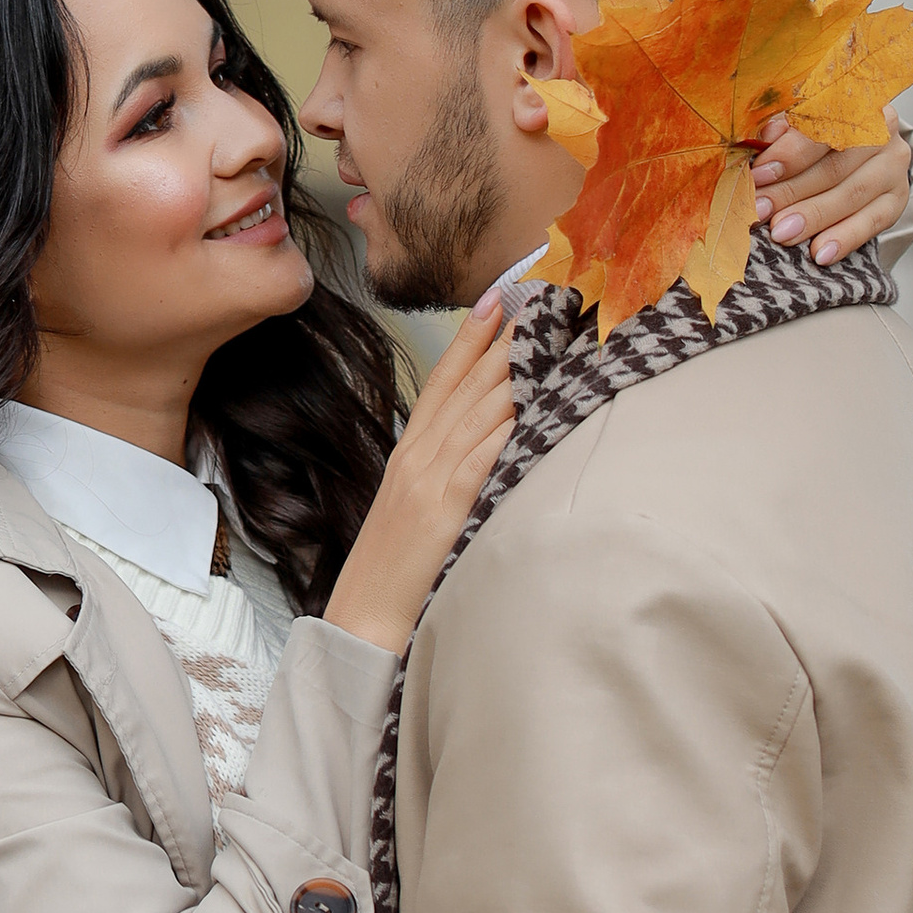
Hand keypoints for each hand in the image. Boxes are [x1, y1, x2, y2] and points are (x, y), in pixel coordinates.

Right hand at [325, 294, 515, 654]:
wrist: (362, 617)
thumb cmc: (396, 568)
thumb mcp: (417, 505)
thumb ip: (446, 468)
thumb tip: (488, 440)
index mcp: (410, 451)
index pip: (443, 378)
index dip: (472, 335)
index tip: (500, 296)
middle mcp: (418, 456)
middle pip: (468, 383)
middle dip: (506, 336)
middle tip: (542, 295)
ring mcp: (428, 479)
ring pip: (479, 410)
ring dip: (516, 368)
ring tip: (550, 331)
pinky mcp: (444, 509)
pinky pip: (480, 457)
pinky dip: (507, 426)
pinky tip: (532, 399)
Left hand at [751, 117, 912, 265]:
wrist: (856, 152)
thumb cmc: (816, 134)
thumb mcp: (799, 122)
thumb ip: (783, 128)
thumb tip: (762, 138)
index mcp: (855, 101)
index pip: (824, 125)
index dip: (790, 151)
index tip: (758, 173)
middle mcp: (882, 130)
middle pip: (835, 164)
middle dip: (792, 190)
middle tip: (761, 210)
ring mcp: (894, 166)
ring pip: (852, 193)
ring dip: (814, 216)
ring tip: (782, 233)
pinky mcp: (898, 198)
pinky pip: (873, 222)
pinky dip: (845, 238)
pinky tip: (821, 253)